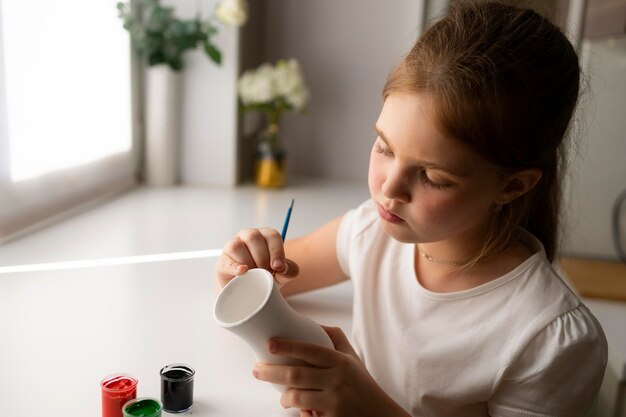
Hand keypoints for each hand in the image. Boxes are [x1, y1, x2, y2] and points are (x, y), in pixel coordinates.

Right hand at [215, 228, 299, 288]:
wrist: (248, 291)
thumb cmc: (266, 276)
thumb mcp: (282, 274)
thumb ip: (289, 270)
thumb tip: (282, 268)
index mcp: (265, 236)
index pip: (272, 235)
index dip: (276, 251)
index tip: (279, 267)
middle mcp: (248, 236)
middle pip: (254, 237)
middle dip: (263, 258)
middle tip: (266, 273)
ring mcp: (233, 246)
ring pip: (237, 246)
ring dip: (249, 262)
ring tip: (254, 276)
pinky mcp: (223, 261)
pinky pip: (227, 261)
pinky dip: (235, 267)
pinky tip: (243, 272)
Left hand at [253, 326, 409, 416]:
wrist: (381, 414)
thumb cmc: (361, 383)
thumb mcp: (352, 358)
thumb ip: (334, 338)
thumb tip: (309, 321)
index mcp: (341, 361)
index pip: (310, 350)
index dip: (288, 346)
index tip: (270, 344)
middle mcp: (337, 379)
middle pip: (296, 375)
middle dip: (270, 372)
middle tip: (256, 370)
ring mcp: (334, 401)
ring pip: (297, 397)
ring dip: (283, 397)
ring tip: (281, 396)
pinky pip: (307, 416)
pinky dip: (299, 413)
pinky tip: (298, 410)